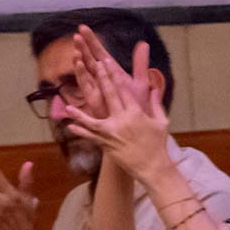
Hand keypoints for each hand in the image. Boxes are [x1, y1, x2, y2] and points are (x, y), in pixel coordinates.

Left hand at [62, 39, 172, 183]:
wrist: (152, 167)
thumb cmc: (157, 144)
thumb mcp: (161, 122)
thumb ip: (156, 104)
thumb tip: (153, 88)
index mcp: (136, 113)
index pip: (123, 89)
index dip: (113, 74)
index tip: (106, 62)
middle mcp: (123, 121)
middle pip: (109, 96)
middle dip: (100, 79)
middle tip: (92, 64)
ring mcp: (113, 133)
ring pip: (93, 120)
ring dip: (79, 114)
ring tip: (68, 106)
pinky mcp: (107, 145)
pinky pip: (91, 137)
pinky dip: (81, 131)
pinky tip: (70, 126)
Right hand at [73, 26, 156, 116]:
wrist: (137, 127)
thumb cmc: (138, 107)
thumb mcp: (141, 82)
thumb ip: (140, 64)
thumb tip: (144, 44)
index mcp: (113, 73)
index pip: (100, 53)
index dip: (92, 41)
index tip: (83, 27)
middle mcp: (102, 80)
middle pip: (90, 60)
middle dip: (83, 48)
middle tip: (76, 35)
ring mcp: (97, 90)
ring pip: (86, 72)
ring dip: (80, 60)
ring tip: (76, 49)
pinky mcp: (95, 100)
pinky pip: (86, 86)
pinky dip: (82, 75)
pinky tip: (79, 65)